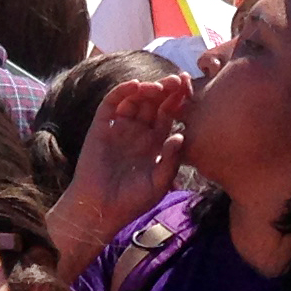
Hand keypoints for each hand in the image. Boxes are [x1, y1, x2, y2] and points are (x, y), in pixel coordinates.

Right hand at [52, 73, 190, 264]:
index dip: (178, 100)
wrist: (101, 210)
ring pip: (134, 99)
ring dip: (146, 89)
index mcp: (155, 142)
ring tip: (157, 87)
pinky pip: (111, 103)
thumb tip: (180, 135)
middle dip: (165, 90)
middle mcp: (138, 131)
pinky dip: (122, 91)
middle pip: (153, 103)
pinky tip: (135, 86)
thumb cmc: (132, 201)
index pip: (168, 114)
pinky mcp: (101, 126)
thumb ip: (170, 160)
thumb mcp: (159, 183)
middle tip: (177, 81)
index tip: (189, 87)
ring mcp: (119, 127)